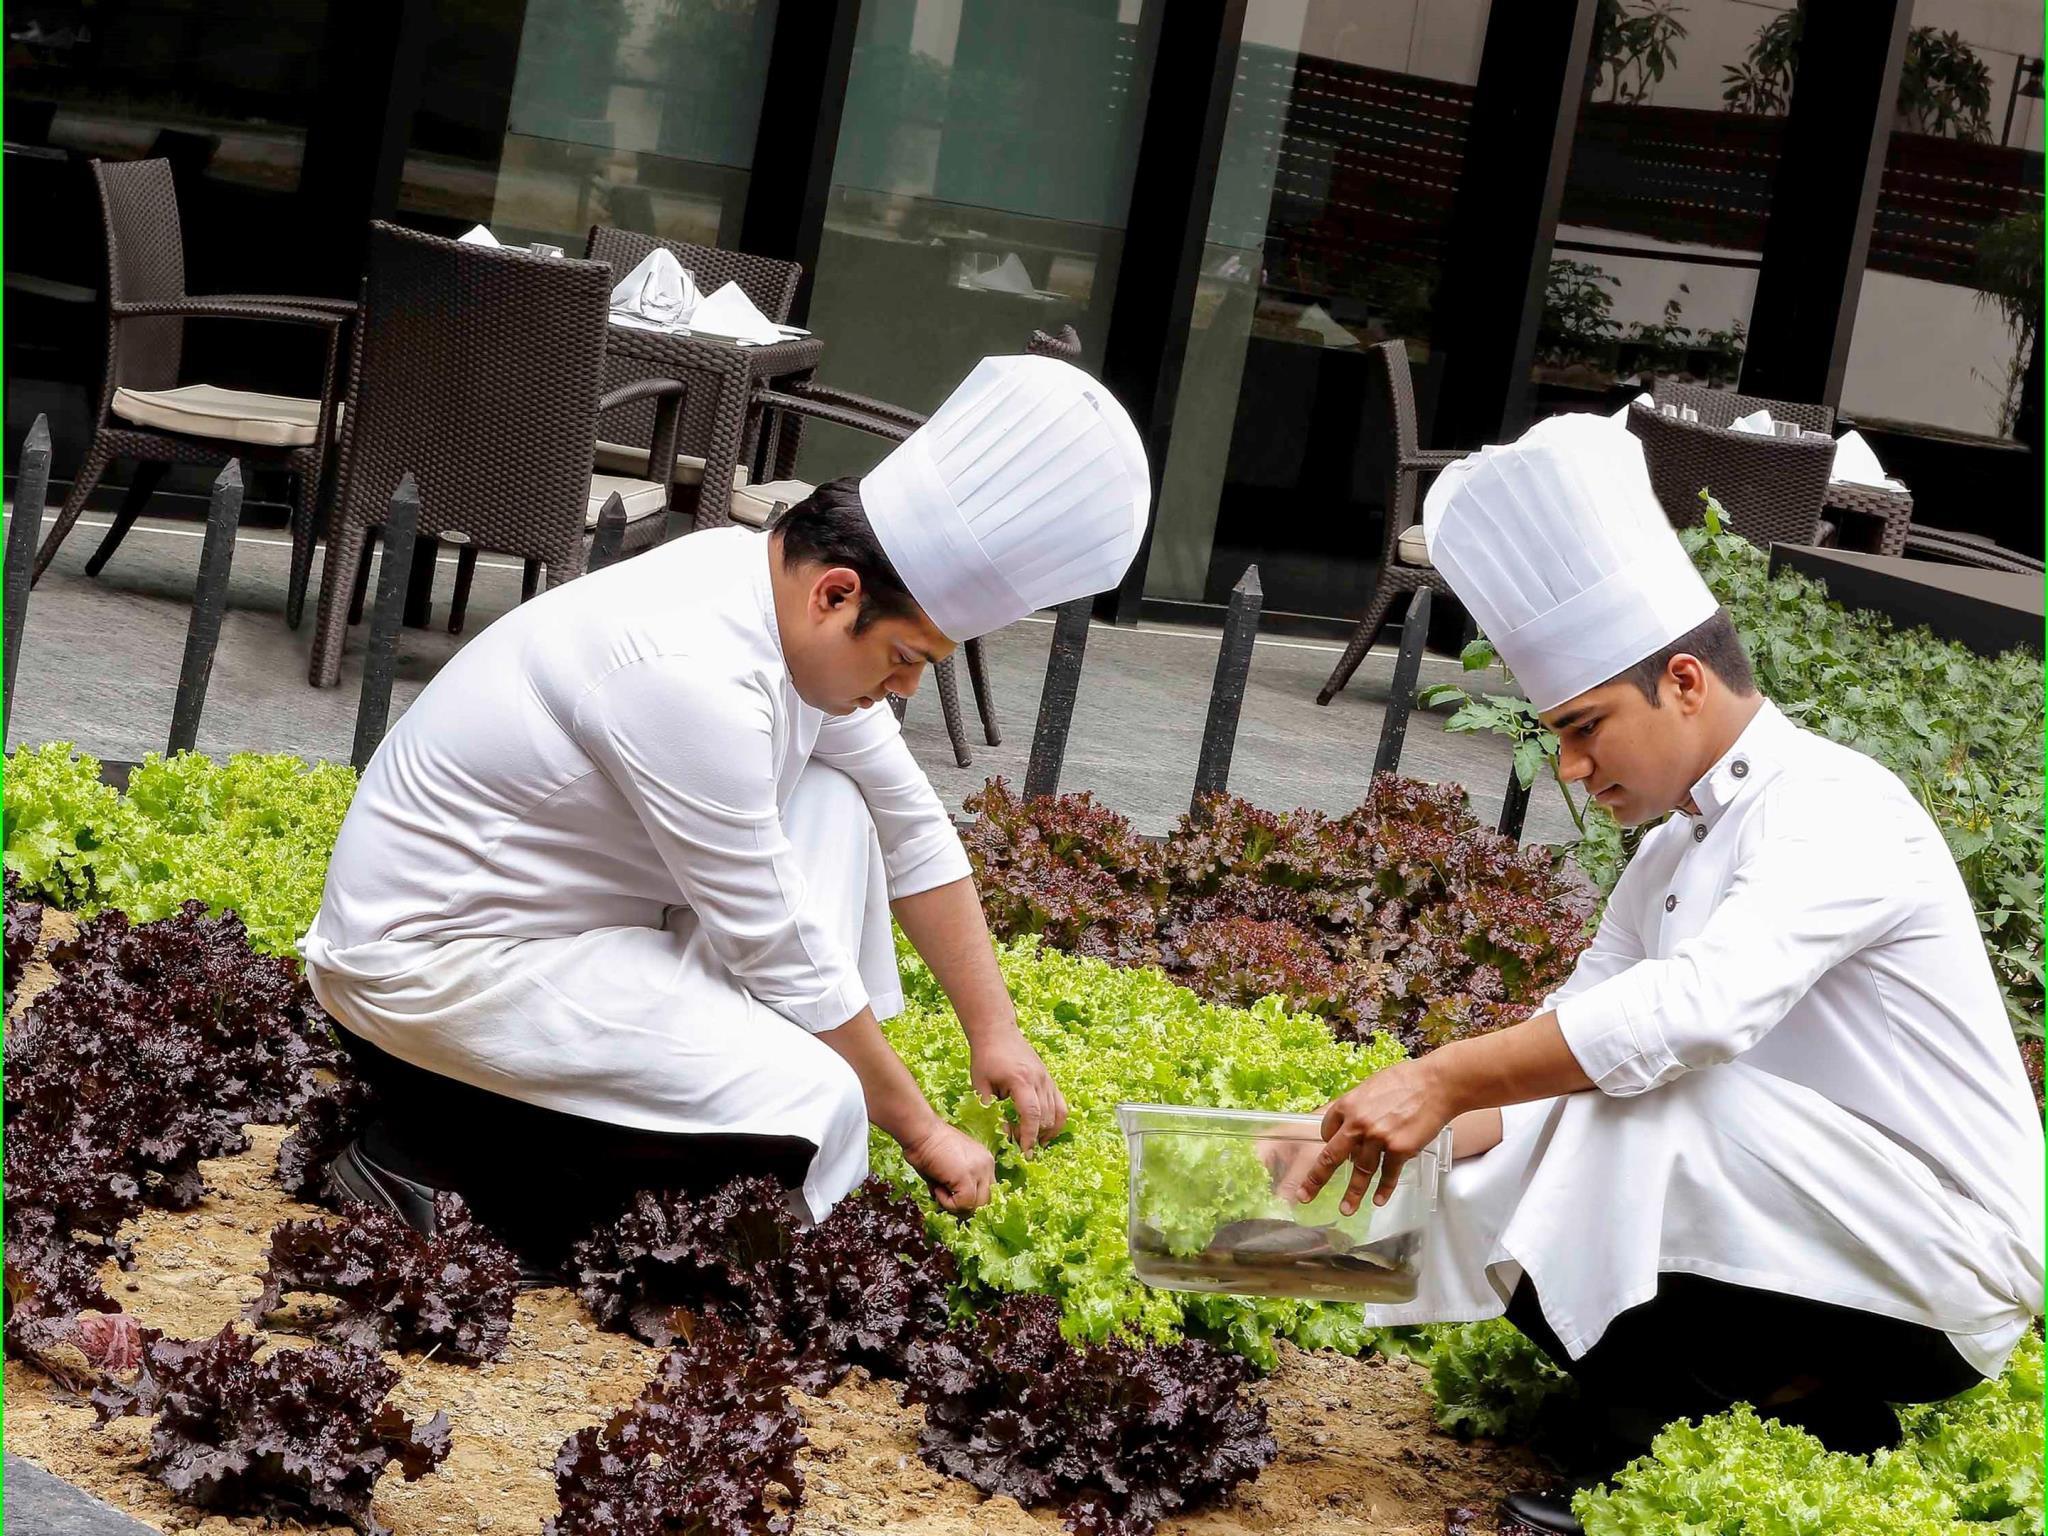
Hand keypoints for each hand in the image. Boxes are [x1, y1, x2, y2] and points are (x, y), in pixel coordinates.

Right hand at [901, 1119, 995, 1213]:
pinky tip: (937, 1189)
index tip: (955, 1200)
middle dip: (966, 1207)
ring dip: (956, 1206)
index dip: (971, 1200)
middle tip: (947, 1200)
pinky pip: (963, 1204)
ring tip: (940, 1191)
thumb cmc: (927, 1147)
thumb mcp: (949, 1168)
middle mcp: (987, 1165)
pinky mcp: (968, 1177)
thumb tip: (954, 1208)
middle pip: (987, 1202)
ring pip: (977, 1207)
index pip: (988, 1192)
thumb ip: (957, 1186)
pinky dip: (948, 1203)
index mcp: (985, 1162)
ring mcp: (980, 1171)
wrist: (921, 1132)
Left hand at [969, 1024, 1068, 1153]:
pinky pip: (1060, 1104)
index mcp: (1021, 1081)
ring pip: (1056, 1113)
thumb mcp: (979, 1084)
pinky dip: (1056, 1120)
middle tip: (1018, 1144)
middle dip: (1034, 1136)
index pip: (1031, 1115)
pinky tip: (1046, 1131)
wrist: (997, 1032)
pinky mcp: (1050, 1079)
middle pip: (1046, 1117)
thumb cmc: (986, 1057)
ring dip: (1046, 1131)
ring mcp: (1048, 1079)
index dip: (1029, 1136)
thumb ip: (987, 1109)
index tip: (1024, 1153)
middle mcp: (1040, 1080)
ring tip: (1033, 1142)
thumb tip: (997, 1133)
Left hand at [1287, 1057, 1453, 1215]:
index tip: (1330, 1148)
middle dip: (1316, 1179)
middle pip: (1331, 1157)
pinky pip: (1388, 1175)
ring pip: (1361, 1172)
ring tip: (1346, 1210)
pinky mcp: (1400, 1149)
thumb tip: (1351, 1127)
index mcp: (1347, 1105)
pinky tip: (1378, 1201)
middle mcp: (1358, 1124)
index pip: (1326, 1130)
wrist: (1436, 1084)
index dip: (1328, 1141)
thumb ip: (1358, 1108)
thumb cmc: (1405, 1081)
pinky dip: (1384, 1190)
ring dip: (1353, 1194)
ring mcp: (1378, 1138)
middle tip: (1305, 1195)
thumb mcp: (1371, 1087)